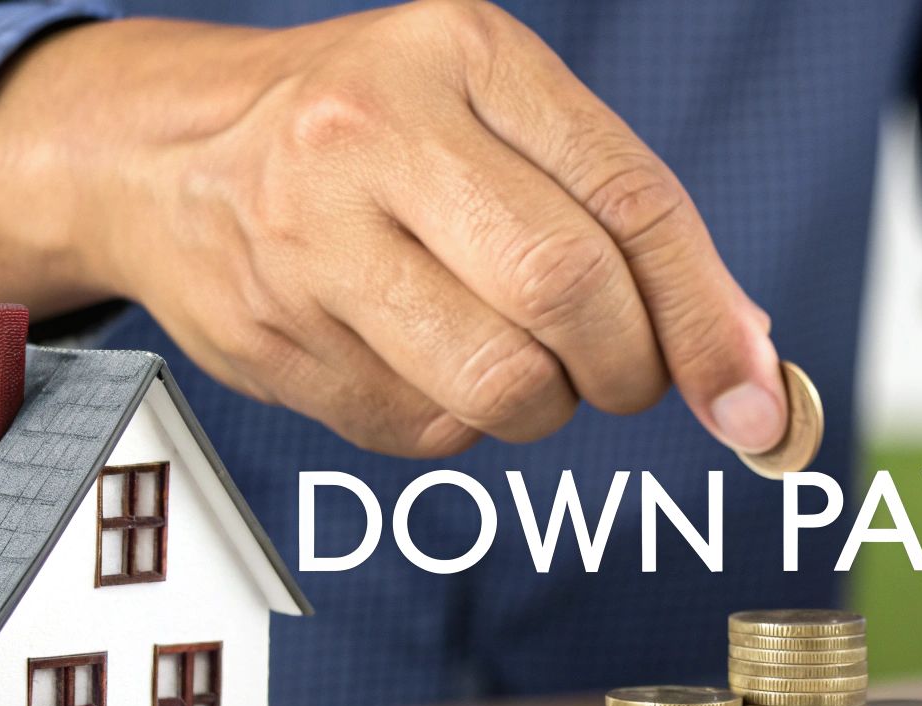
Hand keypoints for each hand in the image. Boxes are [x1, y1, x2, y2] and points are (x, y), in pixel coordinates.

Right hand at [0, 0, 784, 456]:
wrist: (166, 152)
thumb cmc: (372, 133)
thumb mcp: (497, 115)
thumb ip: (623, 217)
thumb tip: (747, 355)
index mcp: (463, 57)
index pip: (630, 200)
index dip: (708, 315)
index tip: (755, 401)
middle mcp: (376, 136)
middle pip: (568, 295)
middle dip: (629, 367)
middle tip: (623, 371)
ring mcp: (313, 243)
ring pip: (502, 386)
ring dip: (548, 404)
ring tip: (519, 357)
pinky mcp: (276, 341)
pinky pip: (428, 432)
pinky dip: (460, 421)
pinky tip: (422, 359)